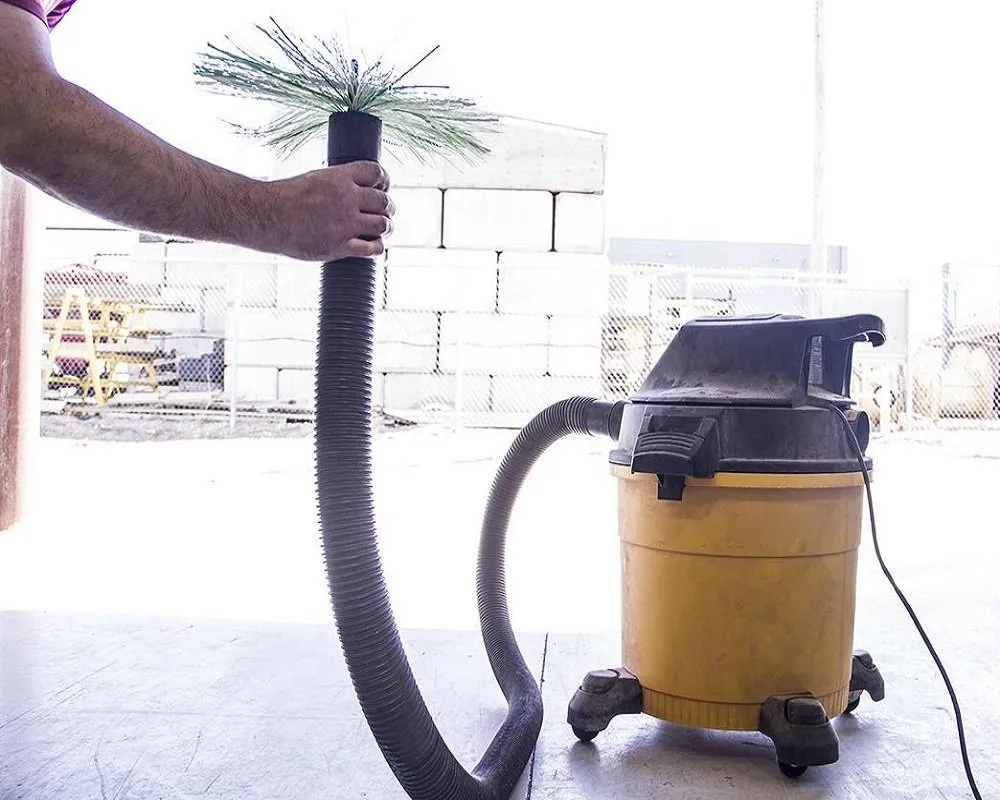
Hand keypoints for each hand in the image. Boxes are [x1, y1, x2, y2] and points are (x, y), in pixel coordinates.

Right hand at [258, 161, 394, 261]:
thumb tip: (354, 185)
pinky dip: (377, 247)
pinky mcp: (340, 246)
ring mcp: (345, 223)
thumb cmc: (286, 198)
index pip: (376, 172)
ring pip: (383, 224)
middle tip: (383, 213)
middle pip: (384, 201)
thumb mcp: (314, 178)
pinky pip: (372, 249)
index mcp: (340, 177)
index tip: (382, 188)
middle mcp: (346, 198)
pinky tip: (372, 246)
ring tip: (381, 231)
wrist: (266, 217)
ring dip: (386, 228)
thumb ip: (337, 183)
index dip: (384, 181)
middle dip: (387, 207)